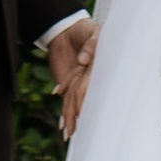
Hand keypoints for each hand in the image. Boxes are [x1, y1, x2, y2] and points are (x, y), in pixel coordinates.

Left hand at [46, 18, 97, 138]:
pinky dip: (64, 106)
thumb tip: (83, 60)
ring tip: (66, 132)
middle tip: (71, 131)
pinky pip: (67, 96)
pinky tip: (62, 121)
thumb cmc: (85, 30)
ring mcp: (79, 81)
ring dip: (68, 115)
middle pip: (80, 98)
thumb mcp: (92, 32)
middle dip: (75, 114)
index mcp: (98, 68)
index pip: (90, 86)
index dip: (83, 99)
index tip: (80, 113)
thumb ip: (91, 44)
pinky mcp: (69, 81)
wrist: (67, 29)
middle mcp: (89, 78)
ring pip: (73, 100)